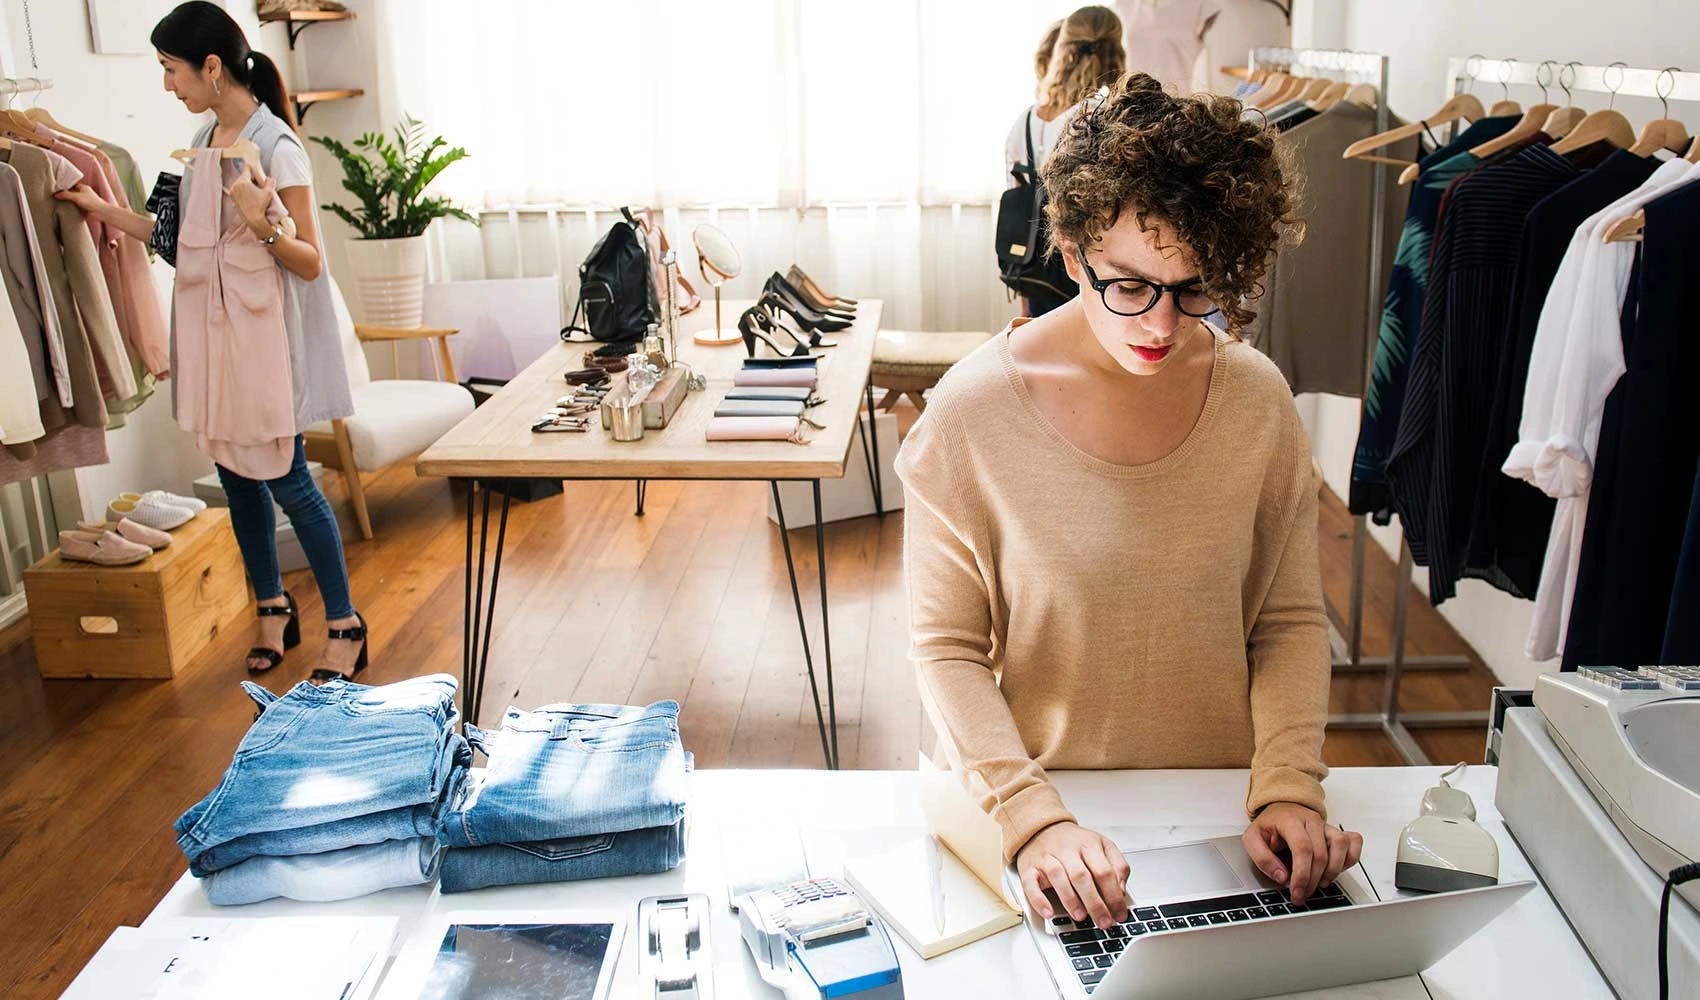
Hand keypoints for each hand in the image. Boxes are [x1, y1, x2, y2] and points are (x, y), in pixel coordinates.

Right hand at [54, 183, 106, 217]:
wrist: (101, 213)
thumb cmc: (92, 202)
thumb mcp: (76, 196)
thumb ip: (66, 195)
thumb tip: (56, 194)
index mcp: (84, 188)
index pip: (73, 185)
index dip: (66, 186)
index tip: (58, 188)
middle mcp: (84, 194)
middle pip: (72, 193)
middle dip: (66, 195)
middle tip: (56, 195)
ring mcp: (84, 202)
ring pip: (73, 201)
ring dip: (68, 202)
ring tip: (58, 202)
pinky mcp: (84, 209)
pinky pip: (75, 208)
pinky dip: (70, 208)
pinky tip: (64, 209)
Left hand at [229, 170, 277, 234]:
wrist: (253, 219)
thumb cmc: (260, 206)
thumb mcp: (268, 193)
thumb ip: (269, 183)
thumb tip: (270, 178)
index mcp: (243, 182)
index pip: (246, 169)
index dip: (251, 167)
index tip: (252, 164)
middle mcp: (235, 185)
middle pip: (243, 176)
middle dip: (250, 177)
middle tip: (257, 181)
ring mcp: (233, 192)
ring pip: (240, 183)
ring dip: (246, 184)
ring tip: (254, 189)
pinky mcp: (232, 198)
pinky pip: (237, 190)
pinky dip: (242, 190)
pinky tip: (249, 195)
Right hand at [1015, 821, 1130, 929]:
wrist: (1042, 828)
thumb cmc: (1074, 843)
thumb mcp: (1102, 846)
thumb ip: (1117, 866)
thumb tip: (1121, 891)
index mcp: (1088, 845)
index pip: (1104, 871)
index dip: (1114, 895)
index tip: (1119, 914)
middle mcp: (1067, 850)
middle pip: (1082, 876)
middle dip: (1095, 903)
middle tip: (1104, 922)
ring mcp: (1047, 858)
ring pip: (1058, 877)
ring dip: (1070, 900)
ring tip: (1081, 917)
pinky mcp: (1029, 868)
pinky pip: (1030, 884)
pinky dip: (1039, 900)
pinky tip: (1048, 912)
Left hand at [1243, 802, 1362, 904]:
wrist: (1280, 808)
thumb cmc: (1269, 825)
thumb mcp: (1252, 839)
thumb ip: (1262, 858)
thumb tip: (1282, 877)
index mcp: (1290, 820)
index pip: (1303, 848)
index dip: (1301, 874)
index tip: (1296, 892)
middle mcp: (1312, 820)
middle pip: (1321, 853)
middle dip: (1313, 880)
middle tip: (1303, 894)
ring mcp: (1327, 825)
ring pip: (1341, 845)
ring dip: (1333, 870)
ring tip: (1319, 883)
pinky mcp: (1336, 831)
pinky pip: (1353, 842)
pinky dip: (1350, 858)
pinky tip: (1336, 869)